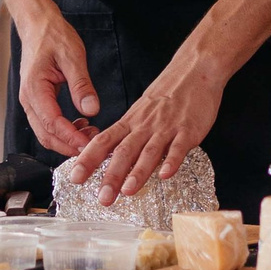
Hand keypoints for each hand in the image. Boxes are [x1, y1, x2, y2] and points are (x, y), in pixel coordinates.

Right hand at [15, 8, 101, 157]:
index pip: (52, 123)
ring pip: (45, 132)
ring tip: (91, 135)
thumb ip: (81, 84)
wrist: (38, 24)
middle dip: (69, 145)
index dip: (71, 137)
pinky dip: (63, 130)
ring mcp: (31, 100)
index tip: (89, 144)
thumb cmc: (52, 35)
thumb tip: (91, 110)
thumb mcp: (72, 56)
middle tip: (93, 147)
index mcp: (35, 88)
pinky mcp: (37, 100)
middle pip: (45, 135)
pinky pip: (47, 123)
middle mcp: (29, 98)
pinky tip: (81, 125)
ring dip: (66, 140)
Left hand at [61, 56, 227, 205]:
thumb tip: (108, 157)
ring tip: (127, 191)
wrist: (194, 71)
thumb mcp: (140, 111)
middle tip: (103, 198)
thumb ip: (127, 134)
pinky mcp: (187, 130)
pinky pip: (178, 147)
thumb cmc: (167, 94)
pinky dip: (171, 161)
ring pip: (149, 152)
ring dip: (137, 172)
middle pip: (124, 151)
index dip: (88, 159)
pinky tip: (166, 175)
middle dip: (111, 176)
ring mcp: (166, 128)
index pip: (103, 141)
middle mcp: (144, 126)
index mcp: (131, 122)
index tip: (75, 177)